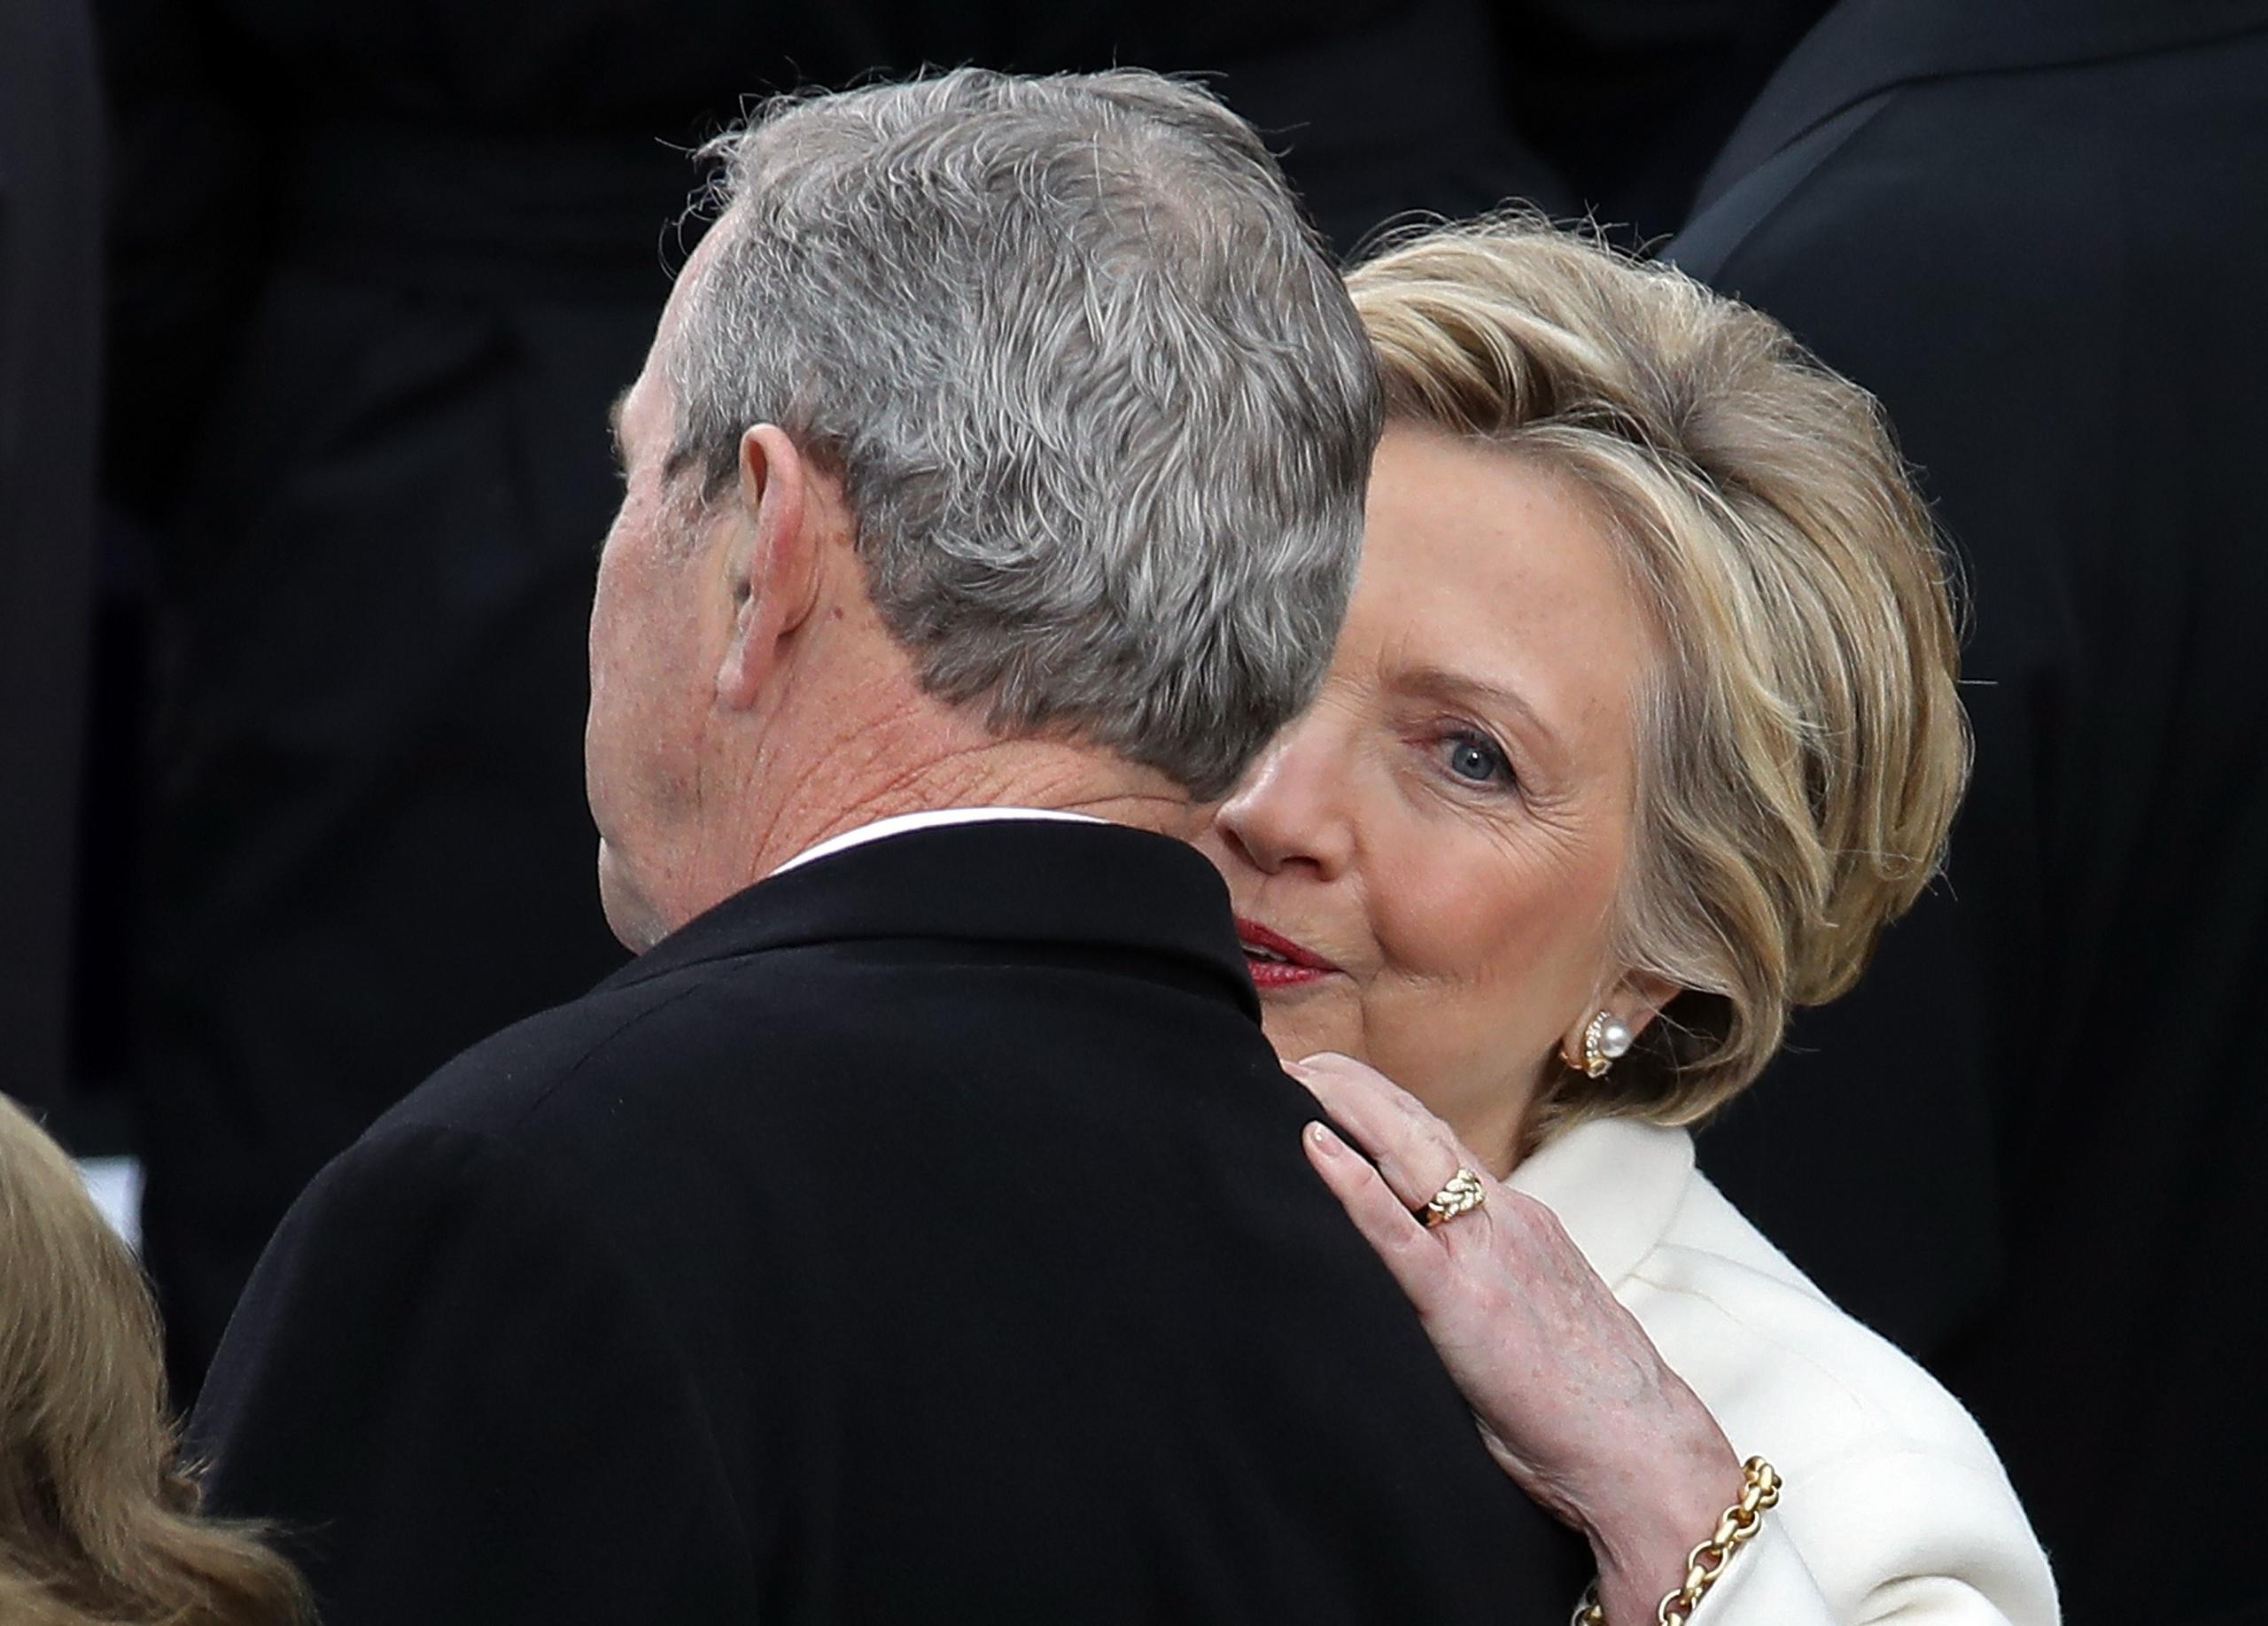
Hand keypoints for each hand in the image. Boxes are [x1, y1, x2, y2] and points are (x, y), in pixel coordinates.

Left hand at [1289, 1051, 1742, 1622]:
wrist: (1640, 1452)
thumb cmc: (1590, 1405)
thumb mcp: (1537, 1313)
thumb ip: (1489, 1280)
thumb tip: (1436, 1285)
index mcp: (1520, 1223)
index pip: (1443, 1143)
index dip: (1389, 1105)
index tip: (1339, 1079)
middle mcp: (1505, 1222)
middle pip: (1421, 1130)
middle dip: (1356, 1087)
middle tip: (1298, 1060)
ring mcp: (1487, 1257)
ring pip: (1411, 1156)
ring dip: (1346, 1108)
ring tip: (1291, 1078)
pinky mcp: (1465, 1305)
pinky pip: (1399, 1235)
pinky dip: (1353, 1185)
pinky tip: (1315, 1148)